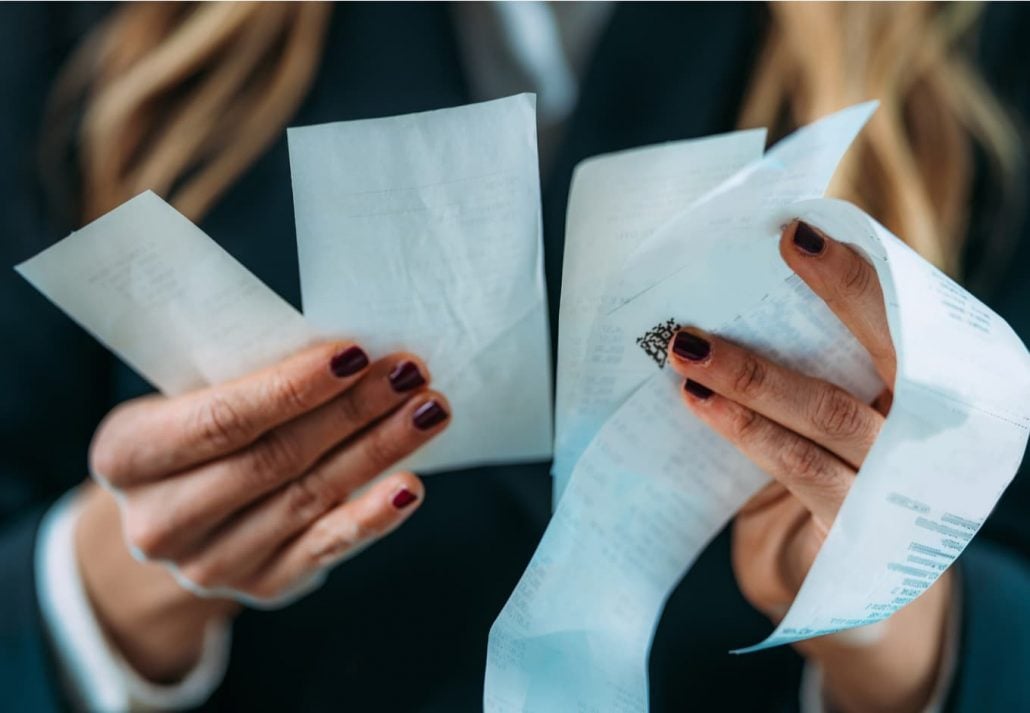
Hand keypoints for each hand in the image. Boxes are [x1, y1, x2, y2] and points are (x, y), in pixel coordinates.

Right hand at [77, 341, 449, 680]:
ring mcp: (209, 563)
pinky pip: (324, 548)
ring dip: (377, 451)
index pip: (220, 419)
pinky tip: (410, 486)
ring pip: (308, 497)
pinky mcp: (261, 585)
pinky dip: (371, 516)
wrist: (181, 515)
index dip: (292, 388)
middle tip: (410, 373)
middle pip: (274, 458)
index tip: (355, 353)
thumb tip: (351, 353)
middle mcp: (159, 520)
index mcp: (126, 456)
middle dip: (352, 411)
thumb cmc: (198, 431)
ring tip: (427, 410)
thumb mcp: (193, 398)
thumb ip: (248, 379)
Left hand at [667, 222, 951, 712]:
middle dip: (838, 291)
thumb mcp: (839, 415)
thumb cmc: (839, 478)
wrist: (857, 594)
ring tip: (688, 345)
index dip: (863, 272)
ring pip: (828, 410)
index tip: (804, 227)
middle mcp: (935, 432)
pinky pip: (800, 467)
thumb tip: (734, 293)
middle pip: (894, 348)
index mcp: (935, 393)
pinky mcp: (860, 528)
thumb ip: (818, 363)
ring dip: (753, 373)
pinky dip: (746, 431)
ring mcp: (900, 483)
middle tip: (781, 243)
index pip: (908, 318)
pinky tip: (701, 404)